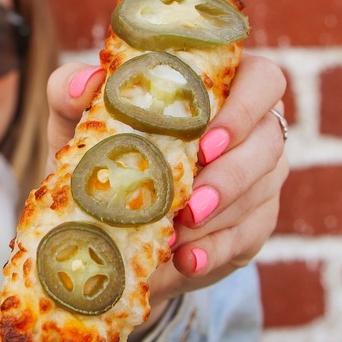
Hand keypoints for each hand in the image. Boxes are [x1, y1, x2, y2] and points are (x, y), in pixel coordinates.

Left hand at [45, 54, 288, 305]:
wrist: (106, 222)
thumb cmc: (100, 153)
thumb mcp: (76, 122)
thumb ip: (71, 90)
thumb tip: (84, 83)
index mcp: (221, 89)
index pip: (262, 81)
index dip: (245, 108)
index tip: (205, 140)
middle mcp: (251, 129)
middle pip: (270, 141)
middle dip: (232, 175)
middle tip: (190, 201)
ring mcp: (259, 178)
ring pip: (261, 192)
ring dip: (219, 216)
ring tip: (176, 235)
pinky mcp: (253, 224)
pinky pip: (248, 236)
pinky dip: (213, 250)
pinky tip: (185, 260)